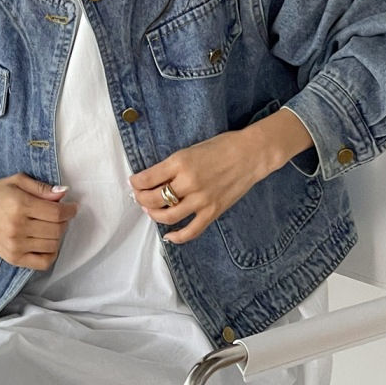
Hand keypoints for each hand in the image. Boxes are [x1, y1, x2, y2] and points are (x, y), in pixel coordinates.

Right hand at [0, 173, 77, 269]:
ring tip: (50, 226)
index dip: (69, 210)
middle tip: (60, 215)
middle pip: (57, 229)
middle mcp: (17, 227)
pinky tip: (47, 243)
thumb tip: (64, 193)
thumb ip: (41, 187)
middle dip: (64, 221)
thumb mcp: (16, 182)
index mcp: (19, 205)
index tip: (71, 207)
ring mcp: (15, 245)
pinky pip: (43, 263)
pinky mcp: (13, 258)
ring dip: (58, 236)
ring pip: (53, 245)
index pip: (56, 213)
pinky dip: (51, 254)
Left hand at [129, 108, 314, 243]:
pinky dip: (177, 237)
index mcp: (180, 162)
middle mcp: (188, 182)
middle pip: (154, 199)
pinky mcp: (212, 211)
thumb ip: (172, 166)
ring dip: (154, 215)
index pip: (148, 178)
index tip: (134, 183)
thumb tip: (153, 179)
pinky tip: (169, 236)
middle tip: (139, 197)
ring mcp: (201, 200)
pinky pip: (191, 231)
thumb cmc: (221, 147)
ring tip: (150, 210)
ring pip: (168, 216)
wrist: (250, 155)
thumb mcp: (190, 149)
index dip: (136, 183)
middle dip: (141, 199)